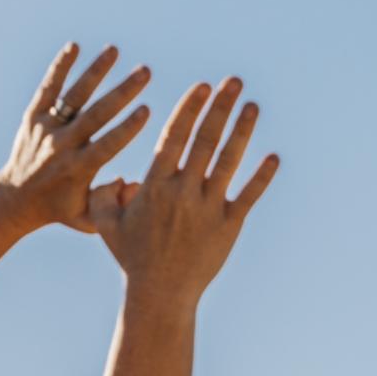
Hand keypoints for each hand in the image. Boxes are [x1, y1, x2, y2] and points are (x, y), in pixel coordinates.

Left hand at [0, 44, 153, 233]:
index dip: (127, 128)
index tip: (147, 109)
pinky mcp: (33, 117)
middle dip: (122, 93)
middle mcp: (61, 147)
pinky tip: (74, 47)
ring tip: (114, 51)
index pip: (106, 145)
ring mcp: (46, 129)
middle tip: (145, 72)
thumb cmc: (59, 209)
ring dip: (95, 72)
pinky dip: (59, 68)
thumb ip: (113, 207)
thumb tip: (134, 184)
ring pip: (73, 97)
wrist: (15, 200)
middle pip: (95, 115)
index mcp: (78, 170)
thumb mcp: (86, 219)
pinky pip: (48, 89)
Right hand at [87, 77, 278, 300]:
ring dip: (242, 130)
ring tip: (252, 106)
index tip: (202, 86)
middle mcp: (184, 192)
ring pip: (229, 161)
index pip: (174, 137)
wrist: (159, 295)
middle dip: (220, 107)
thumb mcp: (106, 227)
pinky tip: (273, 156)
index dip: (190, 109)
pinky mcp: (229, 226)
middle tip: (233, 81)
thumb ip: (104, 197)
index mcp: (155, 187)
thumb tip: (115, 177)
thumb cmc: (132, 259)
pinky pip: (249, 195)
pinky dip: (262, 176)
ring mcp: (209, 209)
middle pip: (205, 140)